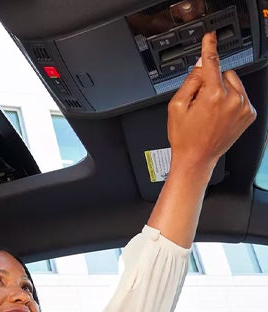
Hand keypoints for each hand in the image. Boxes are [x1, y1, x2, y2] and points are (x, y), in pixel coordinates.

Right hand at [166, 31, 255, 172]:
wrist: (197, 158)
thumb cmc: (185, 136)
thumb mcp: (176, 105)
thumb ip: (190, 81)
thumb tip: (200, 65)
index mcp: (213, 95)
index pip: (211, 63)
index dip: (209, 48)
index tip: (210, 38)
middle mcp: (233, 99)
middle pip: (223, 73)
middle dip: (212, 81)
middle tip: (200, 100)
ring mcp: (243, 108)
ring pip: (234, 83)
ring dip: (223, 90)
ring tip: (210, 110)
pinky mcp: (249, 114)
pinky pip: (240, 96)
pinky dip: (231, 100)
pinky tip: (219, 114)